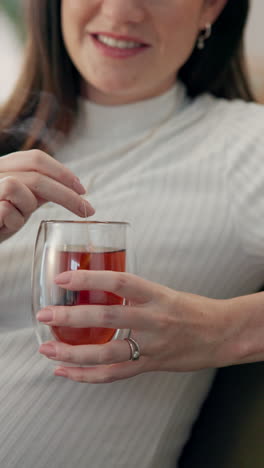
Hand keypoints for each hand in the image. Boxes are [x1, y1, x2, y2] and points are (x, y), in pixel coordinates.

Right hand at [0, 150, 93, 240]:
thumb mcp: (18, 203)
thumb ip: (36, 191)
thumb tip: (69, 187)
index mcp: (2, 166)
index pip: (35, 157)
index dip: (62, 171)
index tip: (82, 188)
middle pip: (36, 174)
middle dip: (66, 194)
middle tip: (87, 210)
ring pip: (18, 186)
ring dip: (27, 206)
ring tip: (17, 218)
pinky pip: (7, 209)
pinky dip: (13, 222)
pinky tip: (4, 227)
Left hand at [37, 270, 231, 383]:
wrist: (222, 333)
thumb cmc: (192, 310)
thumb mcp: (164, 292)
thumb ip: (134, 294)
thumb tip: (100, 290)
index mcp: (156, 294)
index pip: (119, 282)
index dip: (90, 279)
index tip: (63, 278)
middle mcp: (153, 319)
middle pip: (106, 319)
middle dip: (71, 318)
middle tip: (45, 315)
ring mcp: (152, 345)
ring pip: (107, 353)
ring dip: (73, 353)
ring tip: (48, 349)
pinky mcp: (151, 365)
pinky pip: (115, 374)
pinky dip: (88, 375)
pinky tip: (67, 371)